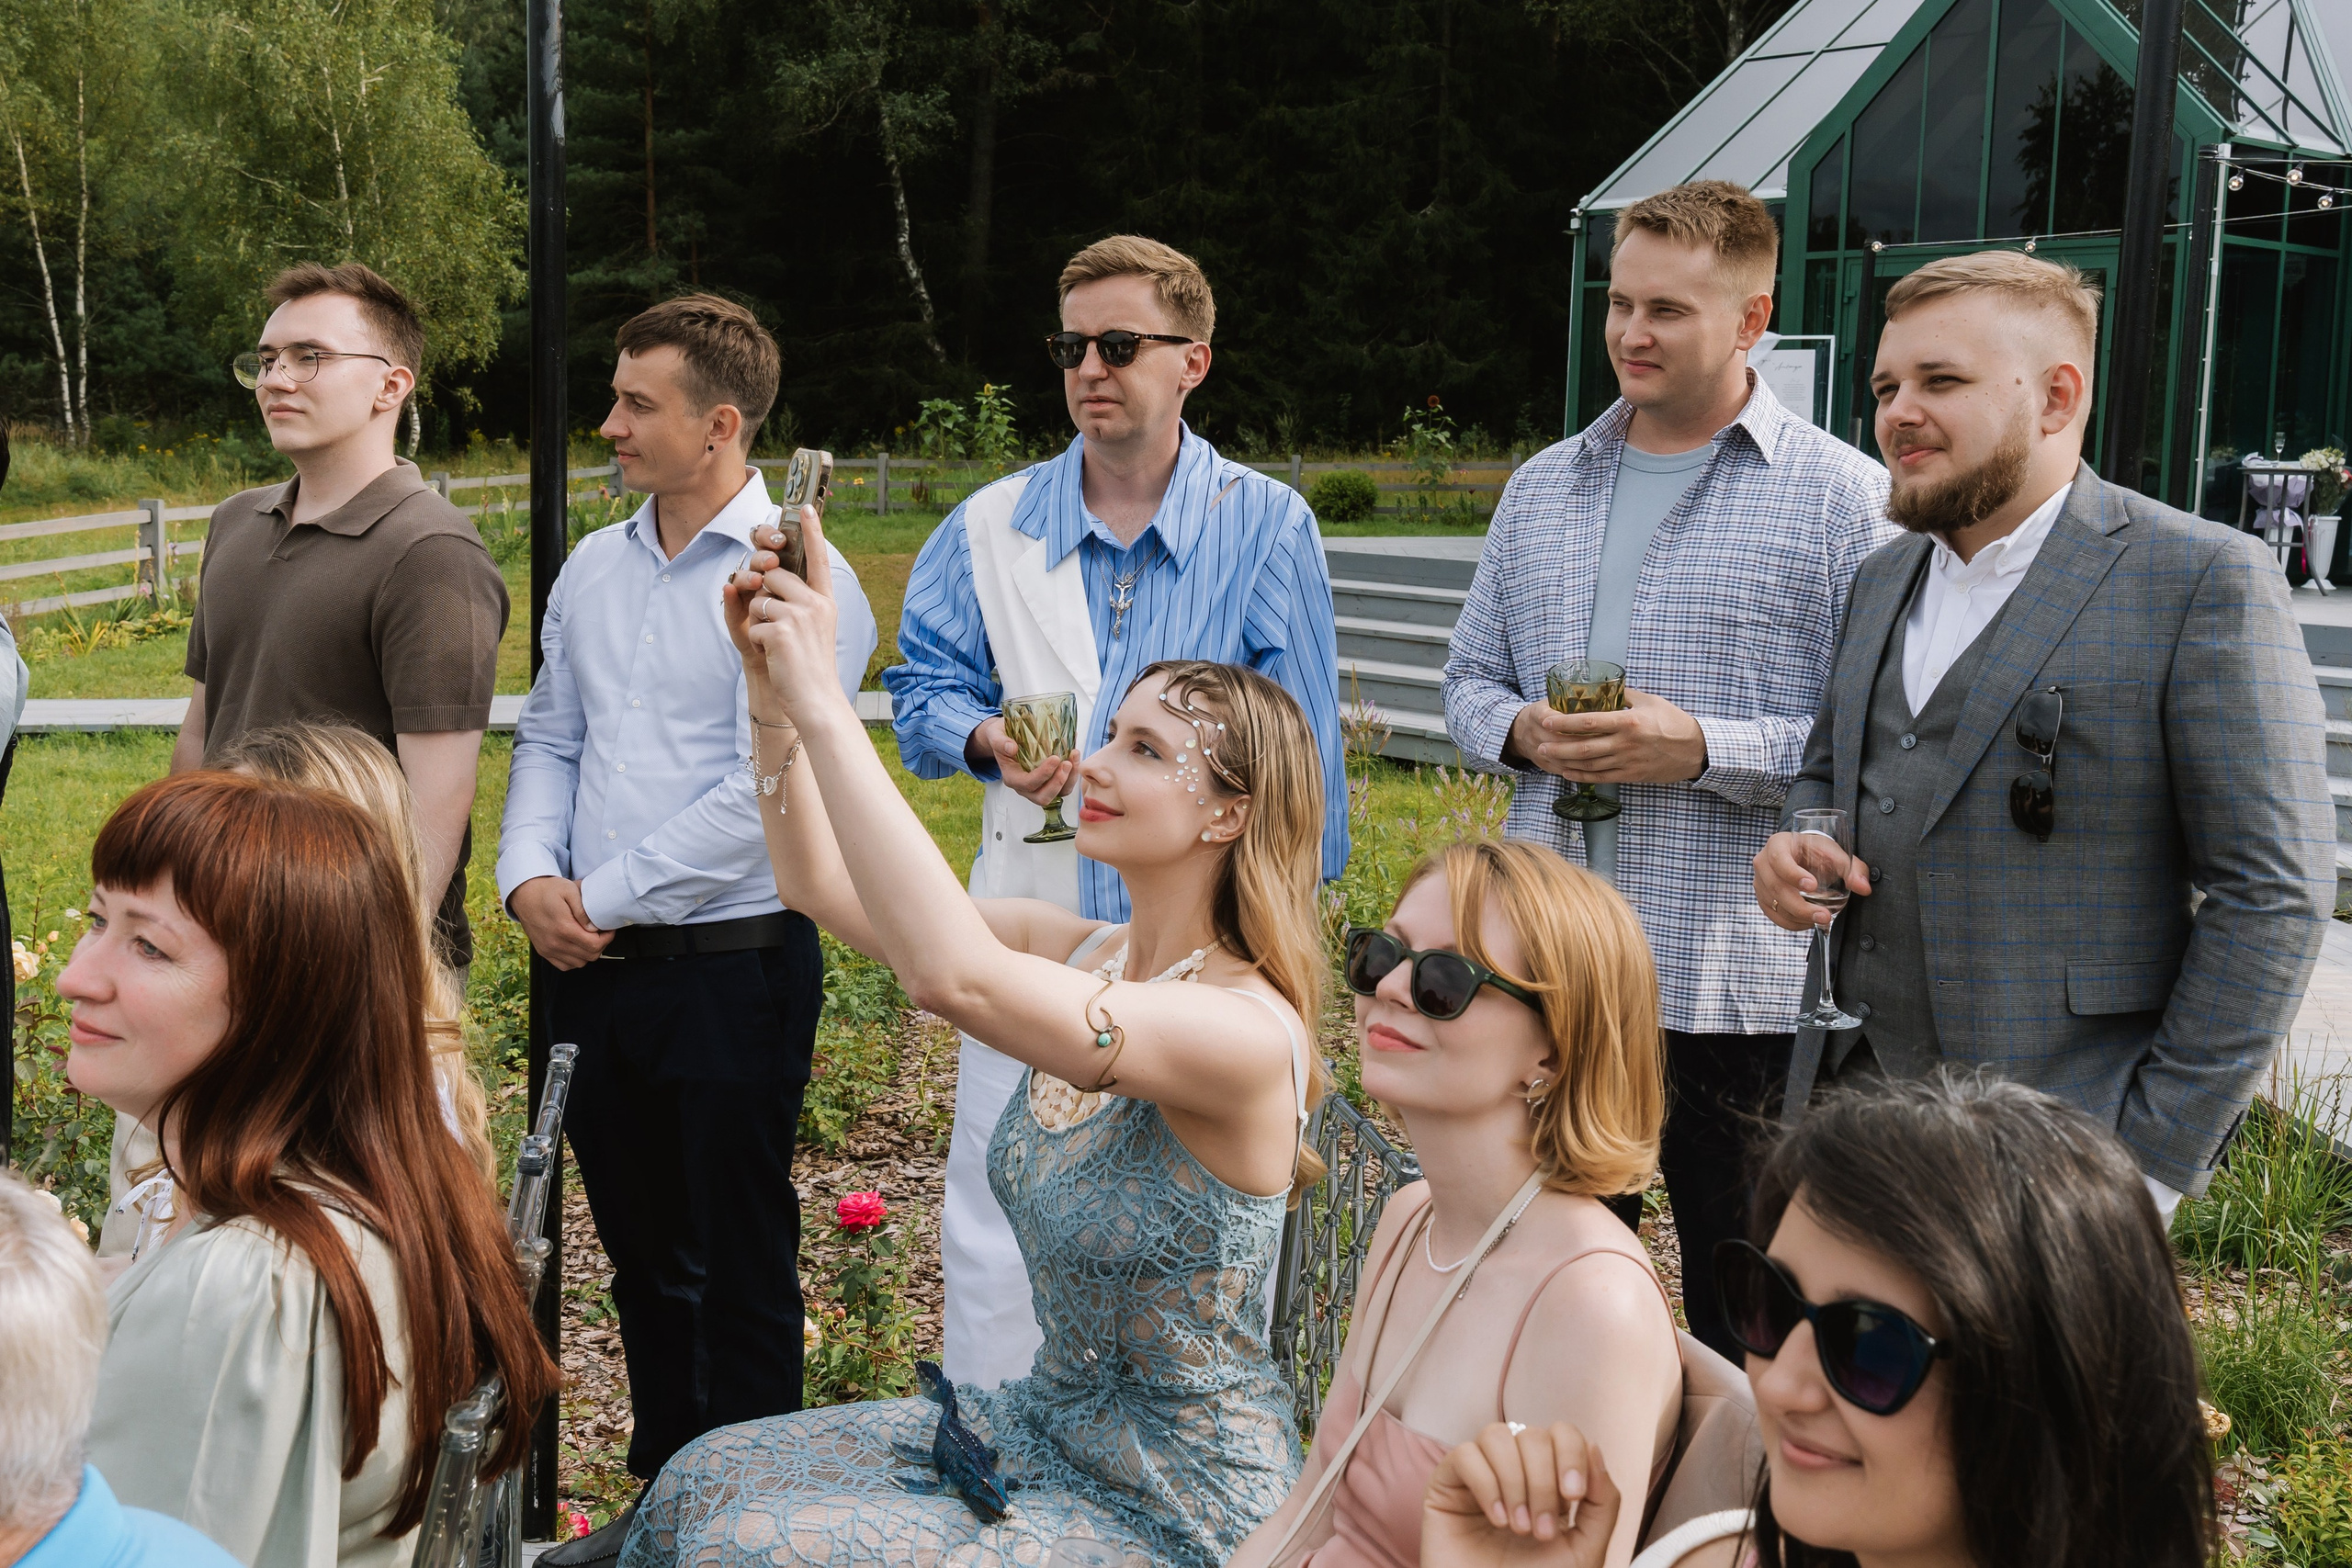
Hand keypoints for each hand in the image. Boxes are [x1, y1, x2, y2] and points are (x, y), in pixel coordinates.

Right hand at [509, 876, 613, 968]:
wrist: (524, 894)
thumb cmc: (547, 890)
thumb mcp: (569, 890)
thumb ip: (584, 909)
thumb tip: (593, 927)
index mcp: (563, 928)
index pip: (594, 945)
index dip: (607, 938)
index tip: (609, 929)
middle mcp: (555, 943)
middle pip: (589, 956)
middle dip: (601, 945)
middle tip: (602, 933)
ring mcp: (548, 949)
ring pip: (579, 963)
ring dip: (588, 953)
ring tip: (590, 938)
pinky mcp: (543, 952)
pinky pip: (565, 966)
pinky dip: (575, 959)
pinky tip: (577, 946)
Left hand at [723, 504, 842, 720]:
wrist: (817, 700)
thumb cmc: (810, 666)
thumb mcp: (813, 629)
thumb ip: (798, 601)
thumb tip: (767, 577)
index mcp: (826, 601)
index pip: (818, 558)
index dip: (812, 532)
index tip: (806, 507)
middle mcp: (817, 603)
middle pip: (775, 574)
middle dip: (765, 594)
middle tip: (777, 624)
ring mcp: (800, 615)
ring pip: (760, 598)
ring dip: (760, 620)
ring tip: (779, 644)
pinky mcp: (781, 630)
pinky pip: (754, 622)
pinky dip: (758, 640)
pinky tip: (776, 656)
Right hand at [967, 716, 1076, 806]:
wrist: (1007, 736)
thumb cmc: (1002, 736)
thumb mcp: (995, 734)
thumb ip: (1000, 741)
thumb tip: (1011, 748)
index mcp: (1012, 778)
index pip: (1028, 784)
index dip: (1043, 774)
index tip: (1055, 758)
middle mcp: (1025, 788)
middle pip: (1043, 797)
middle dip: (1058, 783)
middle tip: (1067, 763)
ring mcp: (1039, 787)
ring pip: (1058, 794)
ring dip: (1069, 779)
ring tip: (1073, 757)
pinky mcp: (1050, 781)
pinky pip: (1064, 785)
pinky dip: (1072, 774)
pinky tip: (1074, 756)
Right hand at [1423, 1422, 1620, 1567]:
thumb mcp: (1585, 1550)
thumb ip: (1603, 1503)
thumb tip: (1594, 1448)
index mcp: (1549, 1480)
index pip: (1562, 1433)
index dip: (1572, 1455)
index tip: (1573, 1497)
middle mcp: (1514, 1471)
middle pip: (1533, 1436)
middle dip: (1543, 1482)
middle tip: (1540, 1531)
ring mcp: (1479, 1474)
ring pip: (1497, 1436)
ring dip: (1515, 1481)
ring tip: (1517, 1527)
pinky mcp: (1446, 1484)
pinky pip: (1465, 1454)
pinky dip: (1486, 1484)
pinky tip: (1495, 1520)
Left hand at [1507, 690, 1706, 783]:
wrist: (1695, 750)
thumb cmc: (1673, 722)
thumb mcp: (1650, 702)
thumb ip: (1624, 696)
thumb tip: (1603, 688)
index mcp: (1628, 722)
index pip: (1589, 722)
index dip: (1565, 722)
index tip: (1547, 719)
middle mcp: (1625, 744)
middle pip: (1583, 747)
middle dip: (1558, 746)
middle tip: (1539, 743)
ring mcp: (1627, 762)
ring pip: (1589, 765)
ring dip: (1565, 762)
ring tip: (1547, 757)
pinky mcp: (1631, 775)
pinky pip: (1601, 778)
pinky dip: (1581, 776)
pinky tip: (1567, 772)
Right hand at [1753, 830, 1873, 930]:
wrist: (1802, 855)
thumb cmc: (1817, 852)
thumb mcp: (1835, 854)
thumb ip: (1852, 869)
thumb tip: (1863, 887)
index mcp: (1778, 844)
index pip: (1779, 859)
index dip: (1793, 874)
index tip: (1812, 886)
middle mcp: (1763, 862)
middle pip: (1775, 887)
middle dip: (1800, 906)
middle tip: (1824, 916)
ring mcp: (1759, 881)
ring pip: (1774, 904)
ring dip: (1798, 917)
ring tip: (1822, 919)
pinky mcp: (1763, 898)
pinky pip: (1774, 915)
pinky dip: (1791, 923)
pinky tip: (1809, 922)